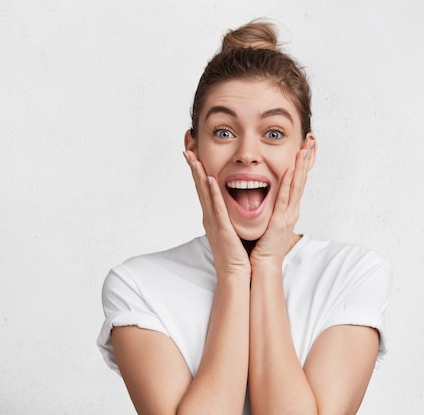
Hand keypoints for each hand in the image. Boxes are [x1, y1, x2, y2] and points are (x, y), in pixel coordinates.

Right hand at [184, 150, 250, 279]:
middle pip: (200, 188)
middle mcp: (210, 217)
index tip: (194, 156)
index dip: (198, 172)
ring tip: (193, 158)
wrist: (236, 274)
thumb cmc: (237, 254)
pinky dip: (212, 192)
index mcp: (213, 217)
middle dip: (193, 169)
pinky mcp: (221, 228)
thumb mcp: (232, 229)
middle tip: (187, 150)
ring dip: (198, 175)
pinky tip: (209, 179)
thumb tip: (235, 205)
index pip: (204, 190)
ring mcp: (214, 222)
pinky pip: (216, 207)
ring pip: (204, 194)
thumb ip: (230, 216)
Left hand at [250, 138, 314, 270]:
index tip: (305, 147)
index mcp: (288, 210)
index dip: (302, 164)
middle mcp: (291, 211)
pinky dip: (288, 184)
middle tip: (312, 141)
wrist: (262, 267)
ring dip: (300, 166)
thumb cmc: (263, 247)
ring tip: (304, 149)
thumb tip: (267, 199)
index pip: (297, 182)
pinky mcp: (279, 222)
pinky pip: (284, 199)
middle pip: (301, 180)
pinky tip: (290, 170)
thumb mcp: (269, 222)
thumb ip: (270, 210)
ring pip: (296, 186)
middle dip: (306, 160)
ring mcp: (287, 216)